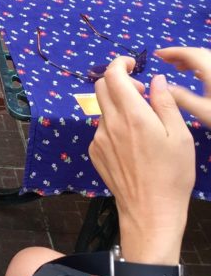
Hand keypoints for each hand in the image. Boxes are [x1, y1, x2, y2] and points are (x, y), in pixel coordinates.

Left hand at [89, 56, 194, 261]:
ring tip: (142, 123)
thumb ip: (165, 102)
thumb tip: (155, 80)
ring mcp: (99, 139)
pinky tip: (132, 143)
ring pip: (102, 109)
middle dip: (118, 81)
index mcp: (132, 115)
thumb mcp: (179, 135)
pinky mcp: (95, 153)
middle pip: (101, 87)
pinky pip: (101, 129)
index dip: (120, 63)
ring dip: (118, 106)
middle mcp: (110, 124)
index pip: (113, 75)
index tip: (132, 64)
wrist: (150, 212)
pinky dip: (114, 125)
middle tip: (140, 92)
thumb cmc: (172, 174)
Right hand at [155, 47, 210, 126]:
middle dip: (180, 55)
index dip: (172, 52)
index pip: (190, 53)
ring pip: (208, 59)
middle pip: (199, 54)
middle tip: (164, 61)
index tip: (157, 55)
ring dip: (192, 61)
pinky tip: (198, 76)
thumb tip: (161, 87)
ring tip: (178, 68)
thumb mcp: (204, 111)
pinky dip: (202, 66)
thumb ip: (182, 98)